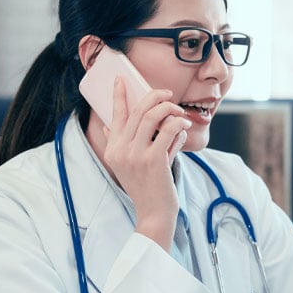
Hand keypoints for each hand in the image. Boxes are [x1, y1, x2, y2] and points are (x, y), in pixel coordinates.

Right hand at [102, 77, 190, 249]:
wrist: (154, 213)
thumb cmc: (146, 187)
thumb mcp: (127, 165)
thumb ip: (121, 143)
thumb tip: (109, 124)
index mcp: (113, 149)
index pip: (115, 115)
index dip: (118, 95)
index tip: (121, 79)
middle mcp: (121, 150)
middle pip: (138, 111)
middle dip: (154, 97)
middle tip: (168, 94)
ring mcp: (136, 155)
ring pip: (152, 117)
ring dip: (169, 108)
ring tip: (179, 112)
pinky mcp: (154, 160)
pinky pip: (168, 131)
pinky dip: (178, 124)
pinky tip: (183, 126)